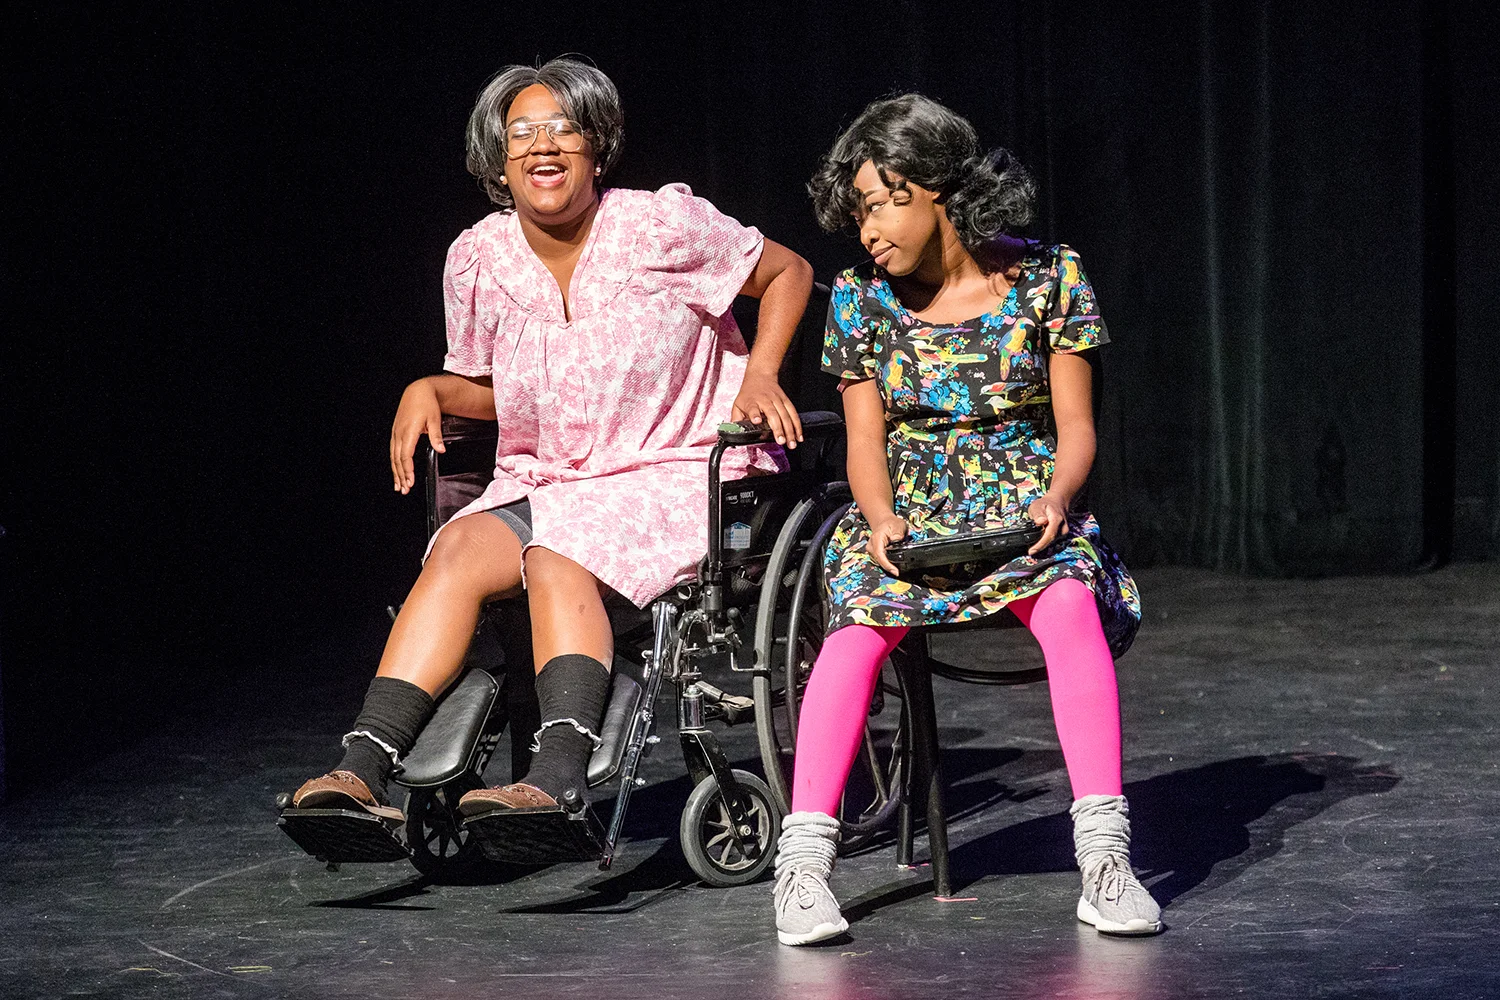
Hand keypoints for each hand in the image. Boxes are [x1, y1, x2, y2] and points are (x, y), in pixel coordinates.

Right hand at [390, 379, 443, 494]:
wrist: (417, 391)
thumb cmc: (427, 403)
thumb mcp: (435, 419)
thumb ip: (436, 436)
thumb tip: (441, 450)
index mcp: (409, 430)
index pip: (406, 455)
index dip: (408, 469)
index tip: (411, 481)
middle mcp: (399, 433)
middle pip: (398, 459)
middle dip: (401, 476)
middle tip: (404, 490)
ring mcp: (396, 433)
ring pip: (393, 457)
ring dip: (396, 473)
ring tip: (399, 487)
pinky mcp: (396, 433)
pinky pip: (393, 451)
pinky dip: (394, 464)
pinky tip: (397, 473)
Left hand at [731, 371, 802, 448]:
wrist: (760, 375)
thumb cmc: (748, 392)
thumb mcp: (737, 404)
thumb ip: (736, 419)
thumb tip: (734, 432)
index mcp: (751, 402)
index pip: (753, 408)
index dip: (755, 414)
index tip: (757, 421)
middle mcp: (765, 400)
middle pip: (773, 414)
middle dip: (778, 429)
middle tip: (781, 441)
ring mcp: (777, 400)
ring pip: (785, 415)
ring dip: (790, 430)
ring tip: (791, 443)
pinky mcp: (785, 400)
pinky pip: (793, 413)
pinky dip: (797, 425)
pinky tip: (799, 435)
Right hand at [866, 513, 909, 575]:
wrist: (883, 521)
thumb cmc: (890, 523)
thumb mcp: (898, 525)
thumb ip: (898, 534)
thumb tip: (897, 541)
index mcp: (877, 539)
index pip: (880, 555)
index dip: (887, 565)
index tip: (895, 571)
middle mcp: (871, 546)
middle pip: (879, 561)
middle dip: (889, 567)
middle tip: (899, 570)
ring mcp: (871, 550)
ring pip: (879, 562)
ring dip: (888, 565)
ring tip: (897, 567)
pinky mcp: (873, 553)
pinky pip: (880, 561)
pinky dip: (886, 563)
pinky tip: (892, 564)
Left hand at [1027, 493, 1071, 553]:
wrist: (1058, 503)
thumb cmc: (1046, 504)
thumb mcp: (1037, 505)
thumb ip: (1038, 514)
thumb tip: (1040, 522)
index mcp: (1057, 520)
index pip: (1049, 535)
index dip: (1040, 545)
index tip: (1032, 551)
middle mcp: (1063, 527)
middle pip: (1051, 541)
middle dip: (1040, 547)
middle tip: (1030, 551)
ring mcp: (1064, 532)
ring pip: (1052, 543)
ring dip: (1042, 546)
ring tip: (1033, 547)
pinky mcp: (1063, 535)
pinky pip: (1053, 542)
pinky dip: (1045, 543)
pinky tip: (1039, 544)